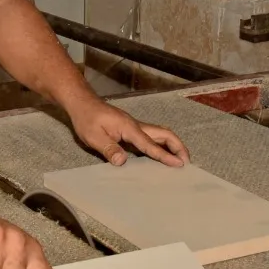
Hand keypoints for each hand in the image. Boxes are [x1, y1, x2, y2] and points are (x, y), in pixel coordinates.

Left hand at [67, 99, 189, 166]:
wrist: (82, 104)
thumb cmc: (87, 119)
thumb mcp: (93, 136)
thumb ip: (109, 149)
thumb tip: (122, 162)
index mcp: (129, 128)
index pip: (150, 144)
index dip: (165, 156)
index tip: (179, 165)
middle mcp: (136, 126)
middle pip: (164, 134)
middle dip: (178, 147)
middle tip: (186, 162)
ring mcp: (135, 127)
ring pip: (160, 134)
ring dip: (172, 145)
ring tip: (180, 160)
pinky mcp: (131, 130)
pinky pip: (151, 138)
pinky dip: (161, 146)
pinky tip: (161, 155)